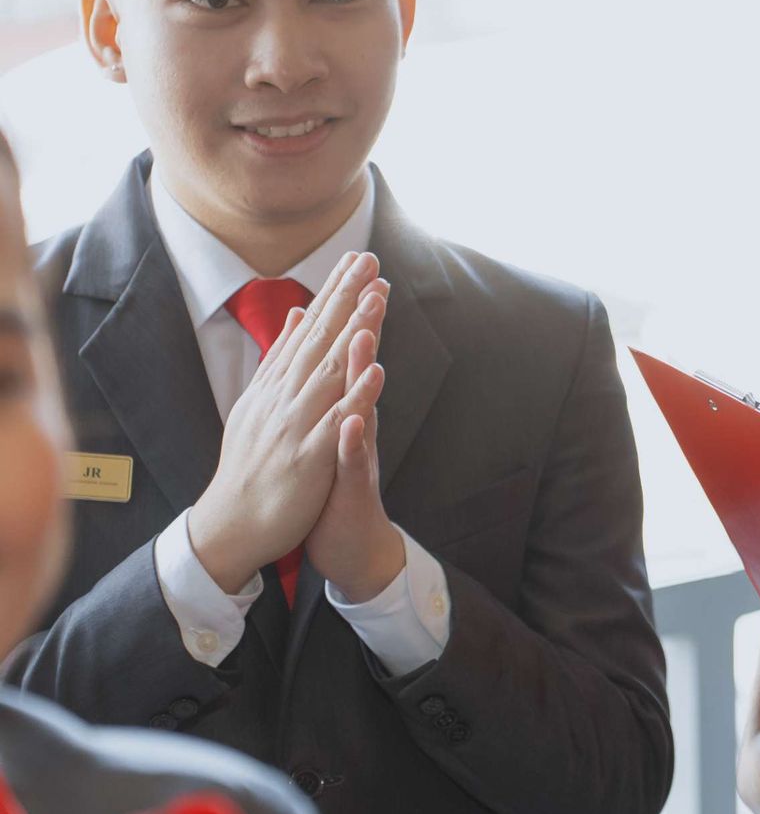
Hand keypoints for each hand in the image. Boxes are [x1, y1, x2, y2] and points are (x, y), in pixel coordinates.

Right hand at [190, 252, 387, 593]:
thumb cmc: (252, 466)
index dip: (333, 292)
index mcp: (275, 385)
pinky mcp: (308, 457)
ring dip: (354, 333)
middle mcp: (283, 397)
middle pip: (319, 339)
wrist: (230, 526)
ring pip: (330, 371)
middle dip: (345, 297)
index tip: (356, 259)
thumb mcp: (260, 405)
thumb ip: (281, 361)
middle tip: (369, 259)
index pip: (308, 329)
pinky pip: (336, 423)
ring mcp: (295, 425)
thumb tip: (296, 316)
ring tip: (376, 298)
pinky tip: (376, 370)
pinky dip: (356, 396)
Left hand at [304, 280, 403, 602]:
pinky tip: (355, 420)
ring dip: (366, 376)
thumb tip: (331, 345)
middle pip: (362, 371)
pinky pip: (354, 463)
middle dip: (368, 328)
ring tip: (367, 340)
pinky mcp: (354, 488)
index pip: (347, 355)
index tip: (355, 268)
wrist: (351, 545)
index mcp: (343, 408)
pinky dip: (354, 441)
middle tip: (375, 285)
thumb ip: (331, 385)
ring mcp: (357, 455)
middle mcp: (357, 424)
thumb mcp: (329, 429)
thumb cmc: (335, 486)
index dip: (350, 312)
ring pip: (362, 411)